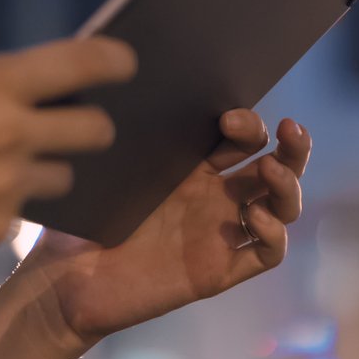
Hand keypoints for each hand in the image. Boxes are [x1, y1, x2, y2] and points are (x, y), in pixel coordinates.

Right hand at [0, 35, 135, 268]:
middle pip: (96, 131)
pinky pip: (21, 213)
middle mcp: (8, 134)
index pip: (82, 64)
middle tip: (81, 125)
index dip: (114, 61)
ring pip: (63, 177)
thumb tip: (36, 81)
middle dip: (95, 127)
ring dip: (45, 169)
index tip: (127, 64)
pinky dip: (3, 205)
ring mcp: (4, 188)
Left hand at [18, 111, 310, 347]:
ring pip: (281, 207)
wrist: (65, 280)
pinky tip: (257, 218)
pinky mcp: (217, 271)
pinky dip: (274, 235)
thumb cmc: (80, 219)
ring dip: (288, 186)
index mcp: (192, 166)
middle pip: (276, 166)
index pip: (243, 138)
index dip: (248, 124)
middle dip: (292, 146)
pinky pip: (266, 254)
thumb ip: (126, 132)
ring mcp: (220, 233)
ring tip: (274, 171)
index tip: (228, 117)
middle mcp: (214, 197)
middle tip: (290, 129)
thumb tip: (137, 77)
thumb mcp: (105, 169)